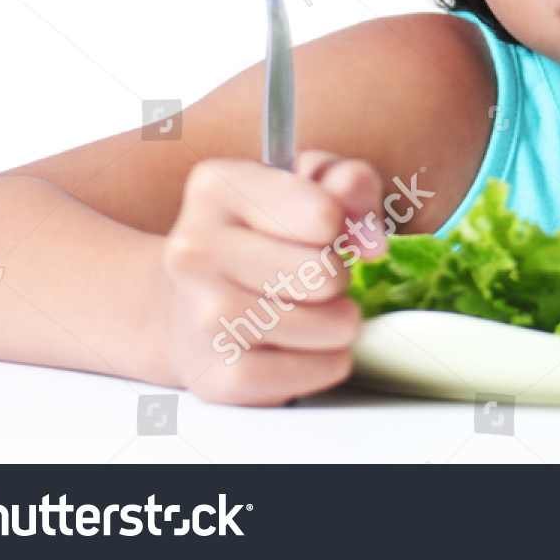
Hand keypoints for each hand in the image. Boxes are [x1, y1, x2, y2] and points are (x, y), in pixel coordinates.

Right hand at [161, 151, 386, 405]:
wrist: (189, 304)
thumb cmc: (260, 234)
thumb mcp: (307, 184)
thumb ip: (350, 183)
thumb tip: (371, 240)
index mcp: (216, 188)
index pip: (324, 215)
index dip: (340, 225)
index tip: (321, 230)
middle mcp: (196, 250)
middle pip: (325, 273)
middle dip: (338, 275)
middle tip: (312, 275)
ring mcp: (203, 317)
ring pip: (331, 325)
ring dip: (339, 320)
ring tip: (310, 307)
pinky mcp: (220, 376)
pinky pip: (319, 370)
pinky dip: (328, 360)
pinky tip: (303, 344)